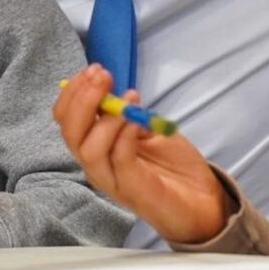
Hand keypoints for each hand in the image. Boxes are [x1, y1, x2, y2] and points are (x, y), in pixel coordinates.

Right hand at [54, 64, 231, 244]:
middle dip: (82, 99)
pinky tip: (137, 118)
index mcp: (96, 147)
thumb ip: (127, 115)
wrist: (202, 200)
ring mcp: (113, 180)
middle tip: (103, 75)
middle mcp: (97, 165)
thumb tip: (111, 92)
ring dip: (104, 117)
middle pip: (70, 133)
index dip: (74, 92)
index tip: (94, 69)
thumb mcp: (146, 130)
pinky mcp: (133, 190)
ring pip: (88, 150)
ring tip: (127, 97)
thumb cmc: (172, 166)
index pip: (66, 120)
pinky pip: (119, 160)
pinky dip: (125, 135)